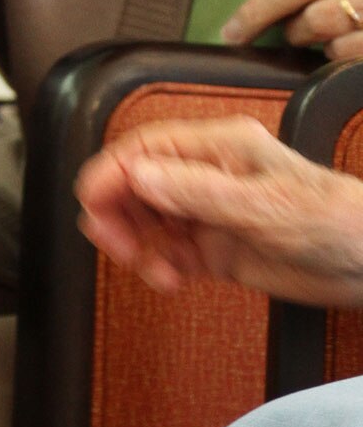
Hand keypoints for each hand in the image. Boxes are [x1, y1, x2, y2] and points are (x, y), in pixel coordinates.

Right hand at [76, 115, 362, 305]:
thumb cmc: (334, 219)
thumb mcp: (261, 205)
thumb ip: (195, 190)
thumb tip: (138, 175)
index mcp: (216, 147)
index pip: (142, 149)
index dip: (110, 175)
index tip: (92, 207)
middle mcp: (207, 175)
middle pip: (135, 185)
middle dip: (118, 215)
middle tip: (117, 247)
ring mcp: (210, 212)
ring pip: (147, 221)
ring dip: (138, 246)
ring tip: (153, 271)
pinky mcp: (218, 248)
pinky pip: (169, 252)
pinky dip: (159, 266)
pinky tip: (170, 279)